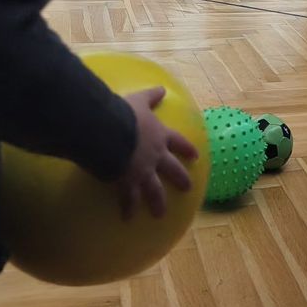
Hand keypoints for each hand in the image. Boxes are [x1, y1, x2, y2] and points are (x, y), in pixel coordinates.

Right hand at [117, 87, 197, 219]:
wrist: (111, 133)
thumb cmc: (125, 114)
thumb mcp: (140, 101)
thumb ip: (151, 96)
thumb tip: (161, 88)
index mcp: (160, 136)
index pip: (178, 143)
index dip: (187, 149)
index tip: (195, 157)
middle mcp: (156, 156)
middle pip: (172, 170)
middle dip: (181, 179)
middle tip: (188, 188)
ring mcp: (143, 172)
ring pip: (154, 190)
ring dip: (158, 202)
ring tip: (161, 214)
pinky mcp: (128, 183)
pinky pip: (128, 199)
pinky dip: (128, 209)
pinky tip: (127, 219)